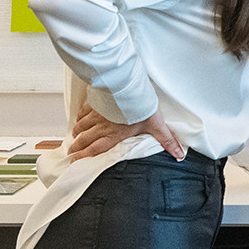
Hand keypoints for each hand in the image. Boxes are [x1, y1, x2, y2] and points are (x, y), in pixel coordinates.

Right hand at [69, 102, 184, 161]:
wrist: (129, 87)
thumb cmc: (142, 107)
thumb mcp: (157, 126)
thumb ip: (167, 141)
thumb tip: (178, 154)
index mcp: (114, 135)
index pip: (96, 149)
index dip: (84, 156)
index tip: (75, 161)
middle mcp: (102, 127)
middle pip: (85, 139)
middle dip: (77, 147)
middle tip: (70, 152)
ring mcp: (97, 114)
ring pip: (82, 125)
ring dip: (77, 132)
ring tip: (73, 136)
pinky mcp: (96, 101)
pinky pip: (84, 110)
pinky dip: (79, 116)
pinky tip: (79, 117)